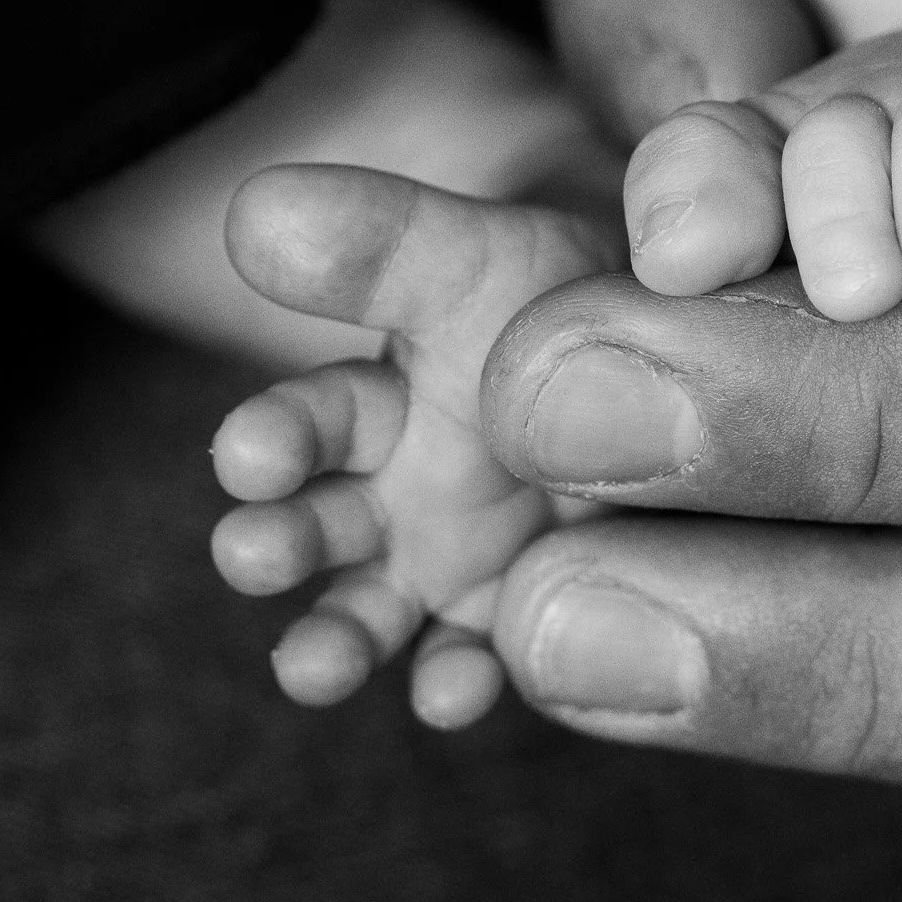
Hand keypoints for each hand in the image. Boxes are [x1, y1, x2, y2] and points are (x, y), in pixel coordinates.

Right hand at [210, 158, 625, 728]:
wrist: (654, 338)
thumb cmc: (554, 290)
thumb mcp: (477, 252)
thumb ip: (379, 239)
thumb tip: (257, 208)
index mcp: (374, 404)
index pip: (304, 422)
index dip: (273, 439)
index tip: (247, 455)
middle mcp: (395, 494)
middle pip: (314, 529)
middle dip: (276, 542)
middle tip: (252, 553)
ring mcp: (452, 564)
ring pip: (370, 612)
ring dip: (333, 637)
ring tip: (313, 666)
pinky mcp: (514, 612)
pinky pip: (478, 658)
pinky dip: (457, 679)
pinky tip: (453, 692)